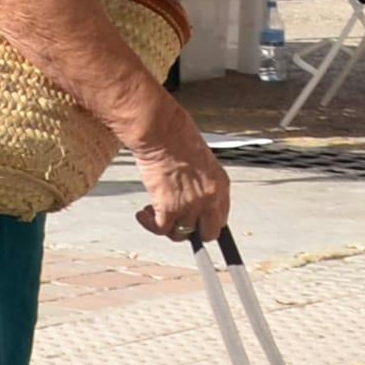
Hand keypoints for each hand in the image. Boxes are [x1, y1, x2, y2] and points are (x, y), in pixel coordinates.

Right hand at [128, 96, 233, 248]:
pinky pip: (161, 229)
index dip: (205, 221)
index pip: (221, 217)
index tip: (194, 220)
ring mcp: (190, 205)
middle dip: (192, 232)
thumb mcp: (199, 158)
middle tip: (176, 222)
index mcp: (220, 184)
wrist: (161, 130)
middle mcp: (209, 198)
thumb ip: (199, 178)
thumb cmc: (175, 133)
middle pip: (208, 233)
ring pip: (182, 234)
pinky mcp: (169, 207)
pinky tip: (142, 215)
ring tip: (153, 213)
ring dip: (167, 227)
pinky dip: (150, 225)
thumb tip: (187, 188)